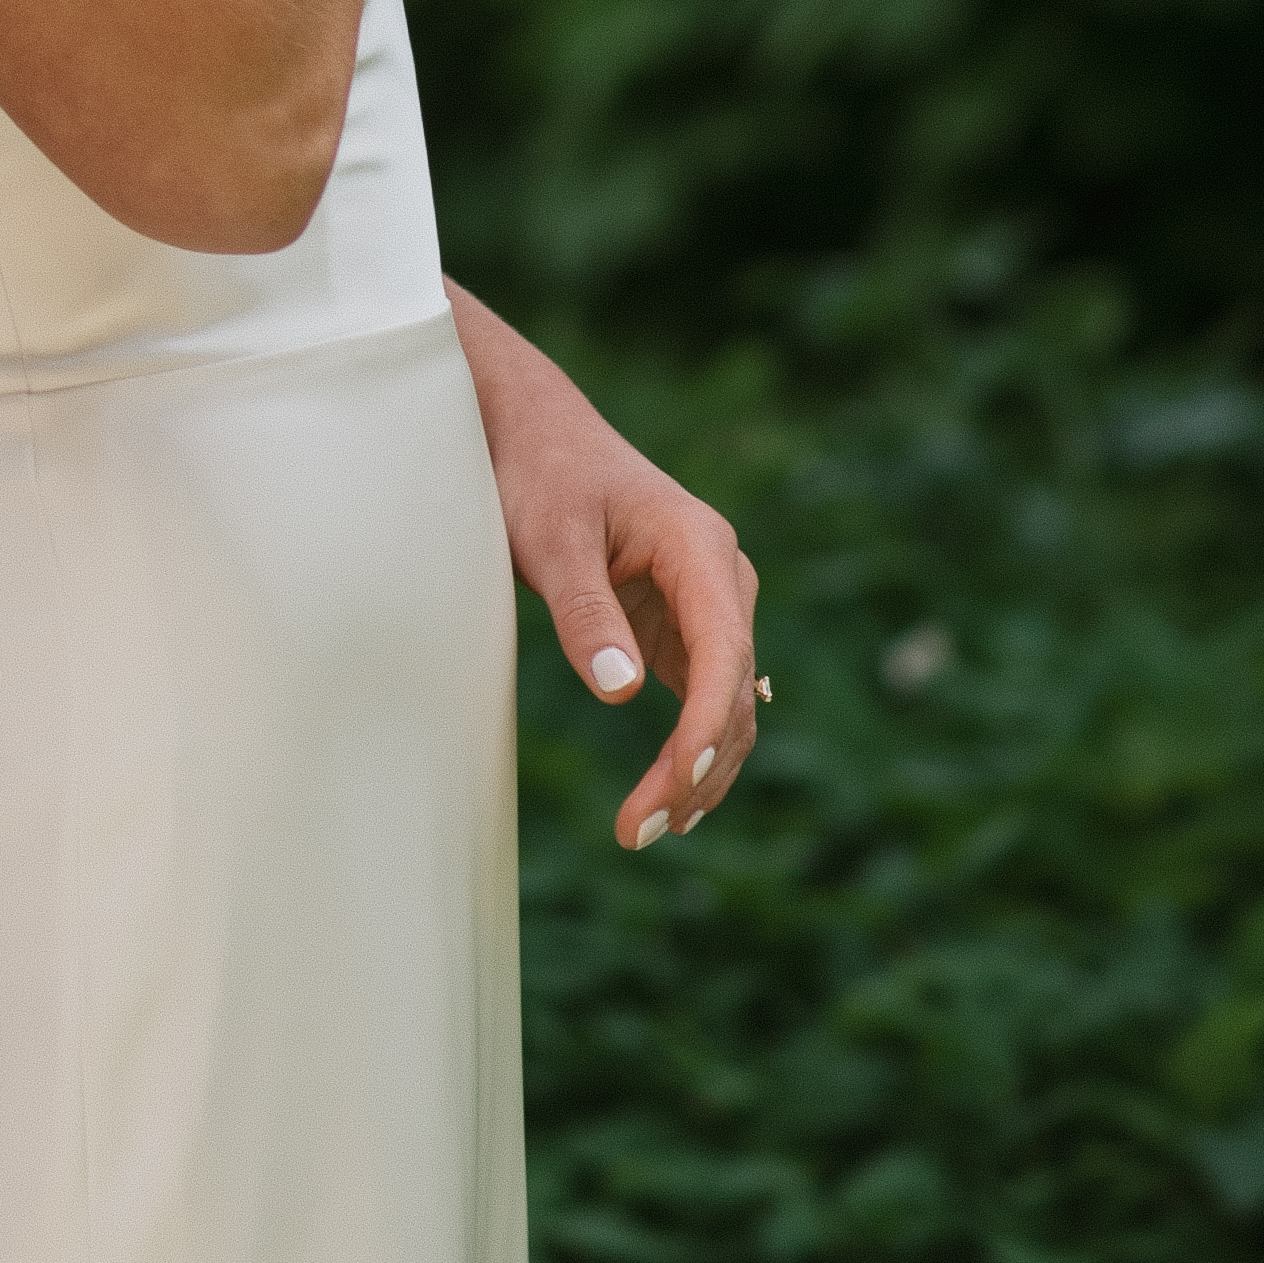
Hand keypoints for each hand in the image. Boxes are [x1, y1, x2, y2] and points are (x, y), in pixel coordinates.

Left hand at [450, 277, 761, 851]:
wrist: (531, 431)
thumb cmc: (538, 474)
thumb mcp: (549, 537)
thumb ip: (585, 611)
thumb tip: (622, 695)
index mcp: (700, 547)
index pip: (723, 653)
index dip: (706, 726)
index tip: (676, 782)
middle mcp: (719, 578)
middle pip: (731, 692)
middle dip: (696, 768)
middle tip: (640, 831)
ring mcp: (705, 604)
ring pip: (724, 704)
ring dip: (697, 771)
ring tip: (647, 830)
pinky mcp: (681, 624)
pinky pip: (701, 696)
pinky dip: (687, 748)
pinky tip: (665, 799)